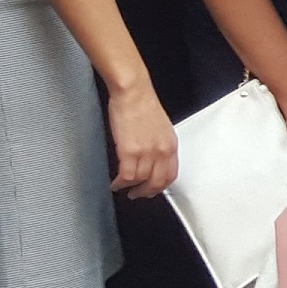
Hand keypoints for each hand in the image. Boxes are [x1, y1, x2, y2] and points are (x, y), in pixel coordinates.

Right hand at [104, 81, 178, 196]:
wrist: (133, 93)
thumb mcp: (161, 128)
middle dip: (147, 192)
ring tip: (123, 187)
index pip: (171, 174)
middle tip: (138, 195)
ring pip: (140, 181)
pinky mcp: (129, 151)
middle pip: (158, 182)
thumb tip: (154, 160)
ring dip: (130, 188)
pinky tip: (115, 183)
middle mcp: (162, 150)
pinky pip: (126, 176)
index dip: (161, 186)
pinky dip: (120, 183)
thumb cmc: (143, 105)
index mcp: (171, 145)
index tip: (153, 190)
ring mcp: (146, 152)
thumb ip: (160, 146)